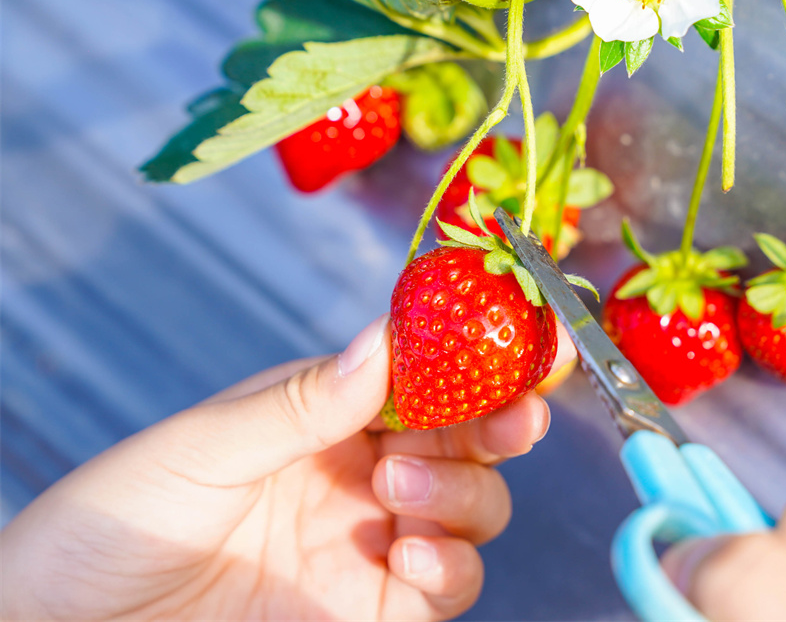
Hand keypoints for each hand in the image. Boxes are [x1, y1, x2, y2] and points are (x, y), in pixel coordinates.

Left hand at [1, 314, 575, 620]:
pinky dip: (451, 567)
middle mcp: (359, 474)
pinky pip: (446, 587)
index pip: (419, 378)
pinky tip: (412, 555)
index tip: (524, 337)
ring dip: (463, 493)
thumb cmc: (115, 521)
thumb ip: (301, 403)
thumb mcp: (202, 448)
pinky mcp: (372, 610)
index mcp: (321, 416)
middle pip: (464, 441)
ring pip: (472, 510)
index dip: (476, 358)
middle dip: (501, 423)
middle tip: (515, 416)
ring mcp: (370, 542)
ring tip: (399, 491)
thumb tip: (385, 340)